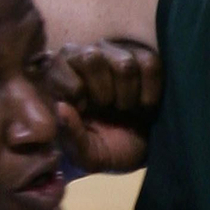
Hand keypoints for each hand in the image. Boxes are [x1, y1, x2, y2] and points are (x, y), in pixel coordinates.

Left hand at [50, 40, 162, 173]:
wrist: (141, 155)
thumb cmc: (105, 151)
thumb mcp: (86, 155)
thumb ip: (71, 135)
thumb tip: (62, 107)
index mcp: (59, 77)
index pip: (62, 64)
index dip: (76, 91)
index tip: (83, 110)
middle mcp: (84, 58)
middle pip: (92, 57)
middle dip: (103, 92)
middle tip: (107, 109)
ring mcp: (114, 54)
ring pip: (124, 64)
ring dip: (128, 95)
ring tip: (125, 109)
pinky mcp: (144, 58)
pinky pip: (150, 64)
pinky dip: (151, 91)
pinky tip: (143, 104)